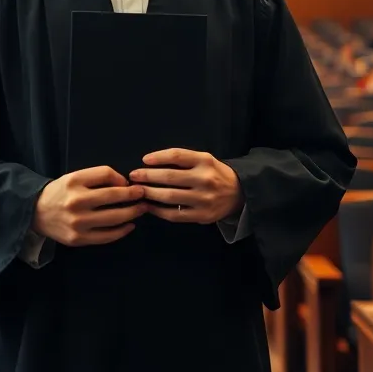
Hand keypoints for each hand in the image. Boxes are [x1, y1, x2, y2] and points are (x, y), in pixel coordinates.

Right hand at [32, 166, 146, 246]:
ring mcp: (78, 222)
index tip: (128, 182)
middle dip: (133, 195)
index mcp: (74, 181)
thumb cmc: (60, 193)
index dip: (121, 178)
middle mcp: (76, 201)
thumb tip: (124, 183)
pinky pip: (106, 236)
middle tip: (144, 194)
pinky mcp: (78, 239)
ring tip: (142, 209)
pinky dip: (122, 231)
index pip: (106, 174)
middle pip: (113, 196)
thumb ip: (97, 178)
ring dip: (132, 213)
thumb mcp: (74, 178)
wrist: (36, 213)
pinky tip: (129, 226)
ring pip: (113, 218)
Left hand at [129, 149, 243, 224]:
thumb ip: (183, 159)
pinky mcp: (201, 216)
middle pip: (170, 177)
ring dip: (150, 193)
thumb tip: (151, 162)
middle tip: (133, 176)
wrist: (239, 194)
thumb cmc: (215, 174)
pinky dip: (158, 210)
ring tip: (138, 191)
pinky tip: (149, 206)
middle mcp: (204, 179)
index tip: (144, 160)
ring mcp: (203, 199)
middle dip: (148, 176)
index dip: (158, 157)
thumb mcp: (205, 159)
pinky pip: (174, 214)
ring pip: (169, 197)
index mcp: (205, 161)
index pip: (177, 155)